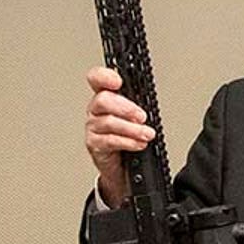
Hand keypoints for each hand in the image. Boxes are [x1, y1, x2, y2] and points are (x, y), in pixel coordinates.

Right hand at [85, 66, 151, 206]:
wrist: (124, 166)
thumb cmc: (130, 136)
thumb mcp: (137, 118)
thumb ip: (138, 106)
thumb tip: (150, 103)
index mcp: (106, 97)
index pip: (97, 80)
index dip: (104, 77)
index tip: (118, 82)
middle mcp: (96, 110)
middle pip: (102, 100)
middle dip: (125, 107)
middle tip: (142, 117)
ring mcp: (93, 127)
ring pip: (108, 122)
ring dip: (132, 128)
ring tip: (148, 134)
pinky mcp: (94, 144)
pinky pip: (109, 140)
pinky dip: (128, 142)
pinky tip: (139, 144)